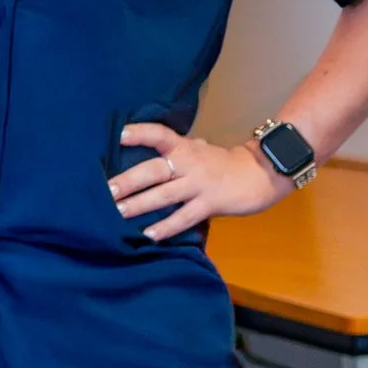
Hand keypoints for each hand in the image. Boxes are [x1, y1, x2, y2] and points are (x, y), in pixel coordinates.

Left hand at [109, 124, 292, 241]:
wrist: (260, 174)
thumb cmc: (222, 163)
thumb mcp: (198, 150)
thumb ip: (176, 151)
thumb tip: (148, 150)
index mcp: (184, 147)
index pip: (159, 134)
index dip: (141, 133)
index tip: (120, 135)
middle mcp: (189, 163)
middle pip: (154, 170)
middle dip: (130, 180)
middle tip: (108, 190)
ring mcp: (199, 184)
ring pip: (165, 195)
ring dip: (141, 204)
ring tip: (120, 212)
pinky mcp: (210, 204)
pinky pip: (185, 216)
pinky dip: (167, 226)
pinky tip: (150, 234)